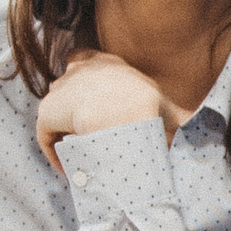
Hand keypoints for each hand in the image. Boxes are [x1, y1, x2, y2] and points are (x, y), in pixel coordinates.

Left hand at [32, 50, 171, 164]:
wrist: (128, 116)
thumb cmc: (151, 113)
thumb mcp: (167, 109)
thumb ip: (169, 113)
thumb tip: (182, 124)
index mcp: (109, 63)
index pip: (86, 60)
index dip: (87, 81)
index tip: (96, 106)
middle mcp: (82, 68)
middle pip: (68, 84)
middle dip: (73, 107)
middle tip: (88, 135)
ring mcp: (63, 87)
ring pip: (59, 112)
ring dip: (65, 131)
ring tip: (79, 156)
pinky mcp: (48, 110)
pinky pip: (47, 134)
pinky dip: (55, 152)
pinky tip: (67, 170)